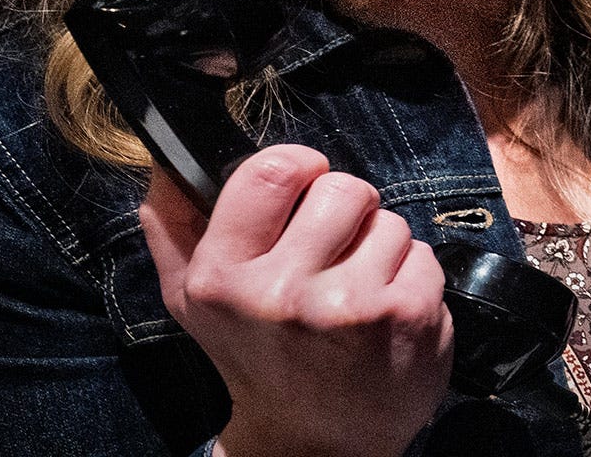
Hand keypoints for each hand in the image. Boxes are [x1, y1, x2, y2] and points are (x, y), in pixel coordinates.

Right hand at [140, 145, 453, 456]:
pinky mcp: (406, 315)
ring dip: (380, 250)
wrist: (309, 445)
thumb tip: (167, 162)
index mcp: (222, 278)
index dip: (300, 166)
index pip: (271, 170)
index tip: (305, 185)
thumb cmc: (253, 355)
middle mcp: (281, 293)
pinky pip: (423, 255)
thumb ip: (173, 226)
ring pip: (390, 221)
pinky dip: (411, 278)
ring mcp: (348, 306)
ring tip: (355, 294)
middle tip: (333, 254)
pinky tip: (385, 316)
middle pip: (343, 187)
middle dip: (347, 212)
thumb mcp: (192, 301)